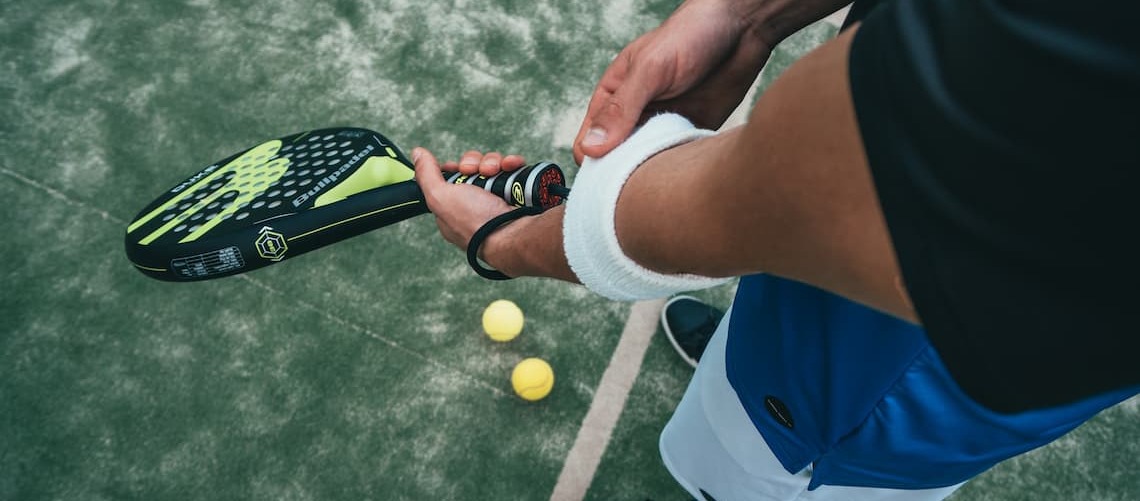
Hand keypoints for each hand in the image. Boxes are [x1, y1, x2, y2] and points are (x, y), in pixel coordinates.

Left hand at [412, 147, 526, 250]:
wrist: (512, 233)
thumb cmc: (474, 223)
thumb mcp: (440, 197)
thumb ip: (426, 174)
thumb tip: (417, 153)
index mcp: (453, 209)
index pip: (450, 180)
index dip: (454, 169)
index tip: (458, 168)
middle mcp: (475, 205)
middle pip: (471, 169)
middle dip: (474, 163)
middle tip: (476, 171)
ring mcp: (497, 199)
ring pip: (492, 166)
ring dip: (493, 162)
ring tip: (495, 171)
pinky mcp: (516, 193)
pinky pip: (511, 170)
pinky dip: (511, 165)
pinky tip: (510, 167)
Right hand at [573, 0, 773, 162]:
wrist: (742, 28)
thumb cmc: (690, 36)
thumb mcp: (649, 70)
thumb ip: (621, 109)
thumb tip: (591, 148)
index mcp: (614, 97)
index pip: (589, 142)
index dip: (593, 164)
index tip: (608, 178)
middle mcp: (635, 115)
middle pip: (616, 161)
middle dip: (623, 176)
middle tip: (639, 183)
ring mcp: (662, 126)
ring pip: (646, 166)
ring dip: (651, 175)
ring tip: (664, 175)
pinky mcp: (690, 134)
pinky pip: (675, 162)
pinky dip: (677, 170)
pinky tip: (685, 168)